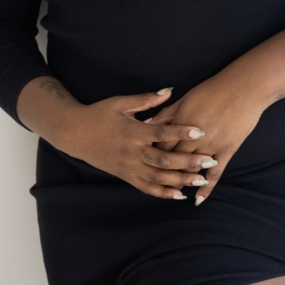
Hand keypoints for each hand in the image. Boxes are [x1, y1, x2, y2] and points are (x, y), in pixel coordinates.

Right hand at [57, 88, 218, 199]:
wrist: (74, 133)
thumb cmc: (99, 114)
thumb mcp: (120, 102)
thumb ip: (146, 99)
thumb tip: (170, 90)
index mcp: (133, 131)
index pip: (161, 133)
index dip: (181, 133)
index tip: (200, 132)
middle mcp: (132, 152)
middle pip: (164, 160)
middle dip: (188, 162)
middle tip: (210, 160)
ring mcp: (128, 166)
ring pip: (157, 178)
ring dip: (180, 180)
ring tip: (200, 181)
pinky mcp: (124, 175)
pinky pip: (145, 187)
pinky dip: (162, 192)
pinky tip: (179, 195)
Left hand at [145, 72, 266, 205]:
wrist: (243, 88)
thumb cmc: (212, 90)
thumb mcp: (185, 98)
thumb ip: (166, 113)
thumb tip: (148, 122)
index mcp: (180, 124)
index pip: (160, 146)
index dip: (152, 154)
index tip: (147, 161)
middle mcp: (193, 138)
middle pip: (173, 160)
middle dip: (164, 170)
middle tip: (157, 179)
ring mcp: (210, 146)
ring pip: (191, 169)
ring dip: (182, 179)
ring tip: (174, 189)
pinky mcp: (226, 151)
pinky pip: (214, 173)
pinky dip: (206, 188)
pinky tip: (198, 200)